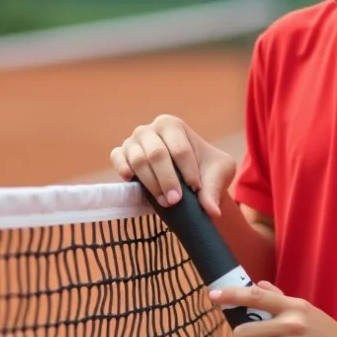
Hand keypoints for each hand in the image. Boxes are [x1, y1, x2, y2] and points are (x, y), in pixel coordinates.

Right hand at [110, 114, 235, 216]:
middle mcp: (150, 130)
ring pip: (139, 160)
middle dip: (168, 180)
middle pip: (157, 154)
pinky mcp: (121, 154)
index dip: (188, 171)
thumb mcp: (218, 173)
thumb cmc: (204, 168)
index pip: (180, 149)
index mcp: (173, 125)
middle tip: (176, 200)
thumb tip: (212, 211)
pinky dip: (123, 169)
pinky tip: (132, 180)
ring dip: (151, 183)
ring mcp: (133, 141)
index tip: (196, 189)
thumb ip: (214, 190)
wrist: (187, 176)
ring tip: (165, 202)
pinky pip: (117, 159)